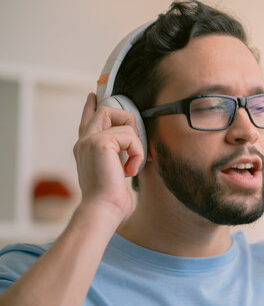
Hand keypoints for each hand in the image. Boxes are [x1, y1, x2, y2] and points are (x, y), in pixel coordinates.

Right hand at [73, 93, 143, 219]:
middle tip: (136, 141)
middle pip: (104, 111)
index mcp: (85, 150)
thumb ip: (118, 158)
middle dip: (126, 119)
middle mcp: (84, 142)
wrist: (103, 211)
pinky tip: (131, 170)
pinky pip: (130, 136)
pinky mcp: (100, 142)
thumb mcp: (115, 174)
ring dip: (136, 142)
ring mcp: (89, 140)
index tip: (93, 95)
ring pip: (120, 119)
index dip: (91, 106)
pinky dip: (138, 153)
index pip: (87, 121)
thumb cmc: (111, 201)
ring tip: (132, 164)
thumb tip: (133, 151)